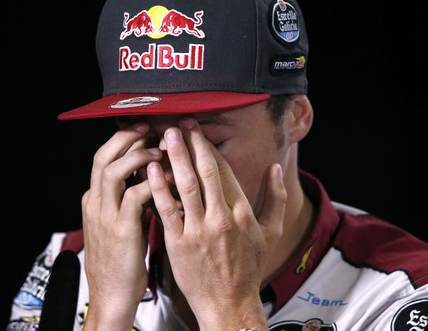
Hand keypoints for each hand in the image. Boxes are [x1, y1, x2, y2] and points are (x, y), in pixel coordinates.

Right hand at [81, 122, 161, 329]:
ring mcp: (105, 216)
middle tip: (151, 128)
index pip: (102, 158)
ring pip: (113, 171)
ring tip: (160, 150)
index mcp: (93, 201)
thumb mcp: (116, 225)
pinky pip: (135, 196)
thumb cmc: (120, 260)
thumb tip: (146, 177)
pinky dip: (153, 184)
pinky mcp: (121, 230)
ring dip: (139, 156)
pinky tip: (170, 180)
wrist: (112, 295)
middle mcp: (94, 204)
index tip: (144, 130)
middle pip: (102, 157)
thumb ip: (125, 201)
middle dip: (127, 138)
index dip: (122, 141)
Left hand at [147, 118, 286, 330]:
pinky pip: (168, 210)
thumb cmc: (249, 269)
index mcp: (242, 211)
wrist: (229, 304)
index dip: (208, 147)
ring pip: (185, 185)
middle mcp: (221, 217)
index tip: (197, 132)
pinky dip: (159, 188)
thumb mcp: (270, 233)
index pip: (224, 170)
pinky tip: (151, 170)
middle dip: (191, 144)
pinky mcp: (179, 244)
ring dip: (175, 158)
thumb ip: (276, 198)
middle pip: (205, 171)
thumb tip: (276, 168)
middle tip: (180, 123)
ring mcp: (199, 230)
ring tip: (165, 136)